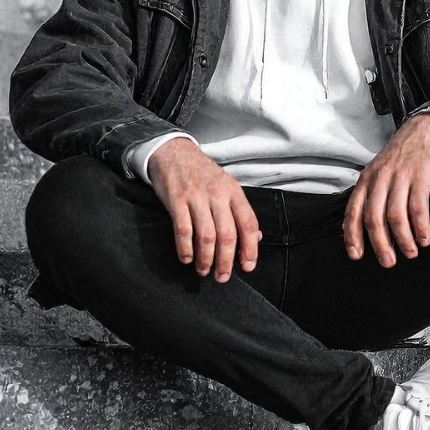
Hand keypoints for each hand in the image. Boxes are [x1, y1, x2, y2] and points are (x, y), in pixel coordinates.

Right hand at [148, 137, 260, 281]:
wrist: (174, 152)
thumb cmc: (203, 173)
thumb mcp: (227, 187)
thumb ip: (240, 212)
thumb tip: (255, 238)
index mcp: (234, 192)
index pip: (248, 223)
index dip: (250, 247)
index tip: (248, 266)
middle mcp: (218, 194)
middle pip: (227, 234)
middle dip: (226, 261)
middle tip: (222, 277)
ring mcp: (197, 197)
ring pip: (206, 236)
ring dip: (206, 259)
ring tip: (204, 271)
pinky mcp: (176, 200)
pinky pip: (183, 230)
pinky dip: (185, 248)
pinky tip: (186, 258)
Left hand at [343, 113, 429, 268]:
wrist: (422, 133)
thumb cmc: (398, 159)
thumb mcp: (376, 174)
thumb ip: (368, 198)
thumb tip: (359, 231)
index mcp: (366, 180)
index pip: (353, 211)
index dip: (352, 236)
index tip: (356, 255)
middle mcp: (379, 179)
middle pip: (374, 217)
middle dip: (380, 244)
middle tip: (387, 261)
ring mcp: (400, 177)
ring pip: (396, 215)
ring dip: (403, 239)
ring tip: (409, 252)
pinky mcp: (420, 177)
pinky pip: (418, 207)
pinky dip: (421, 227)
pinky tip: (424, 238)